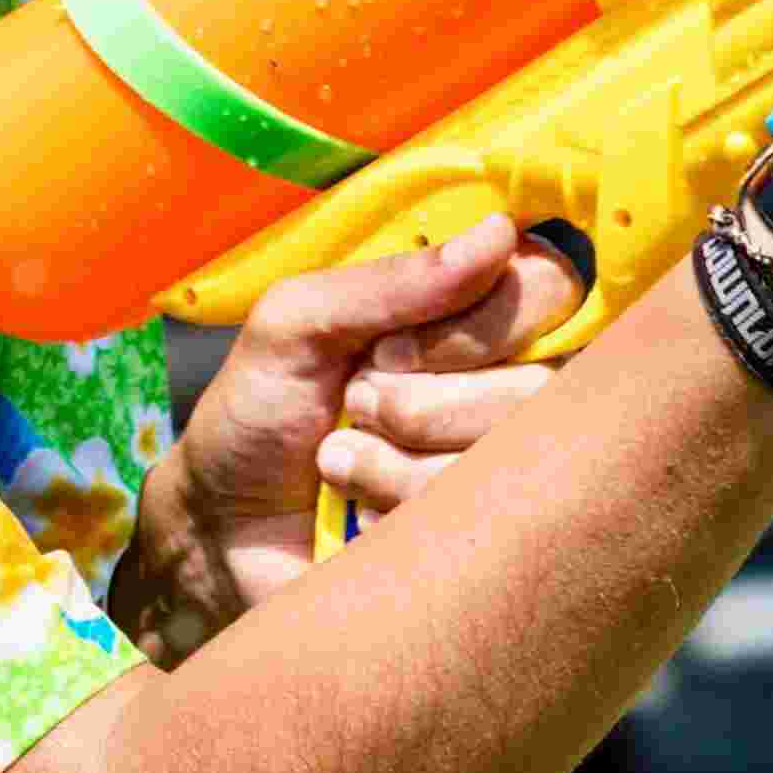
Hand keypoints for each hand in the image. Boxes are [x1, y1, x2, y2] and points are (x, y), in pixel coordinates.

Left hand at [116, 217, 581, 657]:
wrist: (222, 525)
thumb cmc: (262, 408)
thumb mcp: (298, 322)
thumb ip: (391, 282)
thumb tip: (497, 235)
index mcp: (475, 314)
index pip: (550, 290)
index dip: (482, 324)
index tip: (392, 348)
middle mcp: (511, 386)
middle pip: (542, 385)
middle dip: (426, 401)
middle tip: (357, 403)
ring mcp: (507, 468)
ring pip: (512, 459)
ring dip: (402, 461)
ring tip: (341, 461)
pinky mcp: (491, 537)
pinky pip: (485, 521)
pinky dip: (401, 511)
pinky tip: (358, 513)